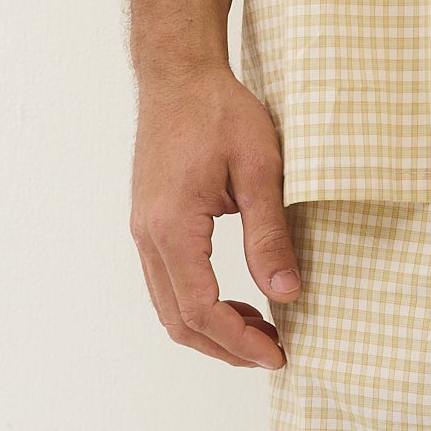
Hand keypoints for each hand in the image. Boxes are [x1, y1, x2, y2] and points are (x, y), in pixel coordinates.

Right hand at [129, 68, 298, 367]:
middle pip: (178, 319)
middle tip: (275, 353)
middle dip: (225, 347)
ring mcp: (143, 231)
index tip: (278, 355)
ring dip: (212, 330)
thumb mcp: (261, 168)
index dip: (239, 342)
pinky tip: (238, 302)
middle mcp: (148, 235)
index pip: (200, 308)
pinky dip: (200, 305)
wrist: (179, 75)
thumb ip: (270, 235)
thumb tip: (286, 295)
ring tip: (261, 333)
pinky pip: (168, 283)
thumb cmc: (219, 111)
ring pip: (168, 307)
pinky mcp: (149, 224)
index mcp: (172, 225)